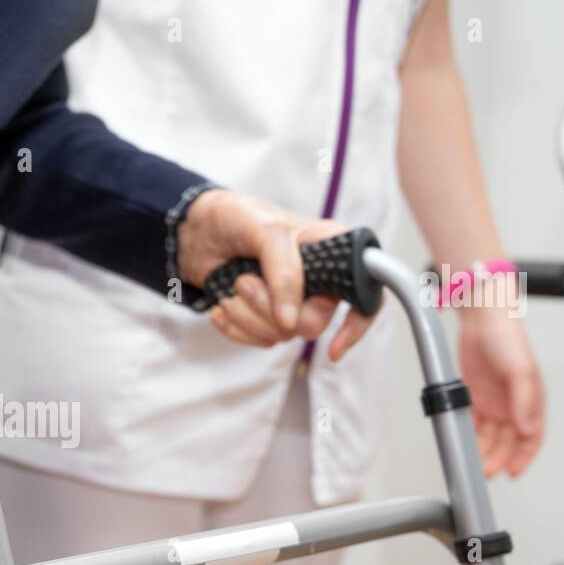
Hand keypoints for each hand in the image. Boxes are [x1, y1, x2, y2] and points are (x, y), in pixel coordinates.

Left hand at [177, 189, 374, 359]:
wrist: (197, 231)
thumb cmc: (236, 217)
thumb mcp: (265, 230)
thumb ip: (284, 272)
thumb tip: (291, 320)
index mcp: (332, 251)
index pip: (366, 294)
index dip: (357, 324)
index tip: (335, 347)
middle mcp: (318, 280)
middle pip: (312, 325)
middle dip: (271, 309)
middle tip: (246, 282)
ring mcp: (292, 302)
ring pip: (282, 336)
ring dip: (248, 317)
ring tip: (233, 287)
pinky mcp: (266, 317)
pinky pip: (258, 341)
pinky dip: (235, 327)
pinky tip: (223, 307)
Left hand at [457, 304, 544, 477]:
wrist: (482, 322)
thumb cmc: (509, 341)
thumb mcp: (521, 371)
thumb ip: (524, 401)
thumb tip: (526, 428)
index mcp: (531, 402)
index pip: (531, 438)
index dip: (525, 457)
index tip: (514, 472)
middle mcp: (513, 406)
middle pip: (508, 442)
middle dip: (499, 459)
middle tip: (488, 472)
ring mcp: (493, 404)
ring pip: (490, 438)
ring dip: (484, 452)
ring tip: (475, 464)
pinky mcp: (474, 399)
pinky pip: (472, 425)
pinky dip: (469, 437)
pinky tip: (464, 446)